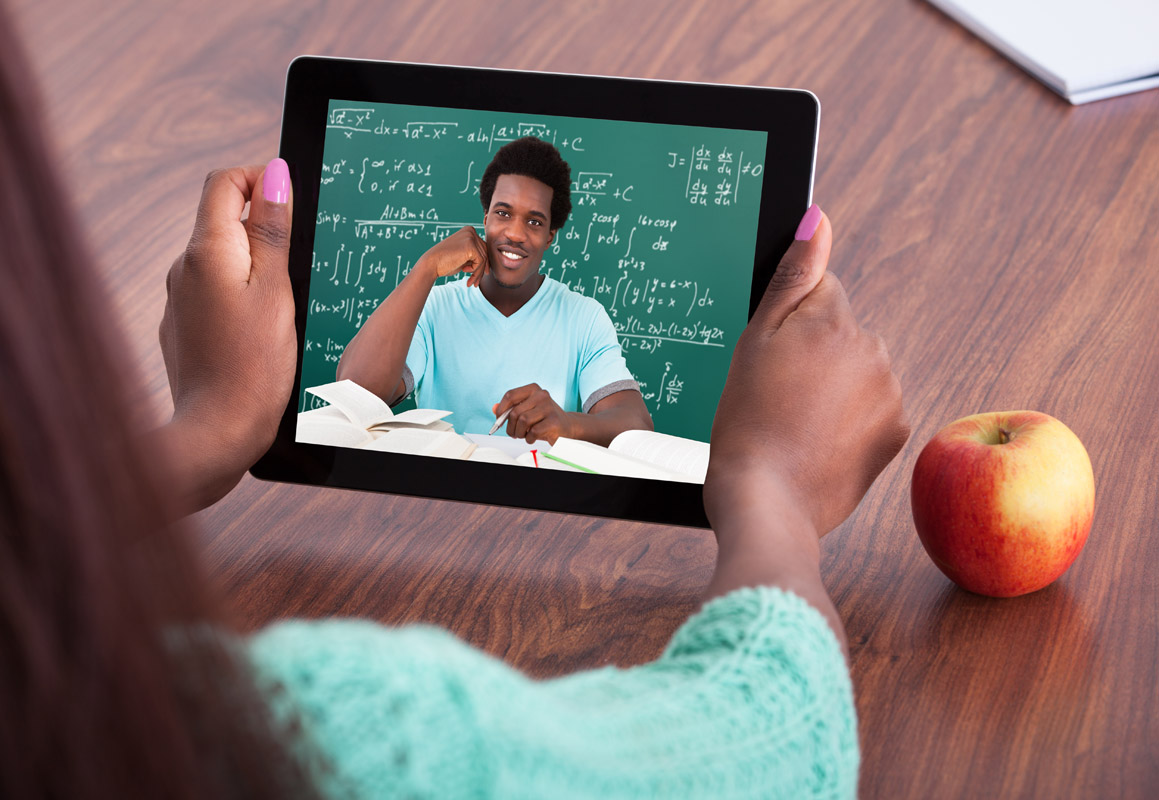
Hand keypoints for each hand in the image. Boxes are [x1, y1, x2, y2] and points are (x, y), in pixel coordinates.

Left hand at [158, 160, 295, 508]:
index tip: (293, 200)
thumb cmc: (255, 368)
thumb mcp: (277, 290)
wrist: (218, 432)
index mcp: (207, 251)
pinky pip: (213, 293)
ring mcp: (179, 299)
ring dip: (254, 266)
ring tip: (286, 305)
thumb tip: (275, 175)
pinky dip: (239, 296)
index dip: (261, 178)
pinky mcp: (183, 326)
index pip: (225, 182)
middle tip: (301, 262)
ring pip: (221, 260)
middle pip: (223, 220)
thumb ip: (272, 230)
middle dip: (263, 229)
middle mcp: (183, 269)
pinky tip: (261, 330)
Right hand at [417, 225, 489, 286]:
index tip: (478, 276)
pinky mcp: (471, 246)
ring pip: (484, 259)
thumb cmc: (445, 262)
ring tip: (470, 281)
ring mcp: (471, 237)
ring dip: (478, 273)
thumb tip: (490, 263)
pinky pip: (481, 261)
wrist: (431, 264)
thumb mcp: (464, 256)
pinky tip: (464, 271)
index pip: (483, 248)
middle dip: (481, 269)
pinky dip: (475, 271)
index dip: (482, 264)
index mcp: (469, 230)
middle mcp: (471, 231)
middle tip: (475, 282)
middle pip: (485, 253)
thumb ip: (475, 256)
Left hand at [494, 383, 571, 443]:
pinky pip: (533, 431)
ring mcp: (549, 407)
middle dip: (510, 427)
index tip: (499, 420)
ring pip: (522, 421)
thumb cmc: (543, 419)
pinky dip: (529, 438)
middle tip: (514, 433)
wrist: (567, 427)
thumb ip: (509, 409)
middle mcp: (542, 395)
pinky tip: (532, 438)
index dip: (501, 409)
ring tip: (524, 435)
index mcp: (533, 389)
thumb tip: (494, 408)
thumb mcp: (526, 411)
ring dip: (519, 433)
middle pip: (514, 412)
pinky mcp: (554, 421)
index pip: (510, 395)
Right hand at [705, 208, 908, 538]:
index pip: (818, 290)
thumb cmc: (746, 423)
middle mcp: (873, 349)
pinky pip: (873, 408)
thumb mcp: (753, 342)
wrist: (766, 503)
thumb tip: (818, 218)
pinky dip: (850, 421)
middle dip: (814, 354)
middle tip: (776, 397)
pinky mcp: (897, 432)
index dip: (787, 324)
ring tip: (795, 423)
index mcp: (834, 320)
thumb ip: (792, 276)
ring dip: (833, 387)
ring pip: (858, 370)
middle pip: (842, 331)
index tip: (770, 360)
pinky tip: (818, 441)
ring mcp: (890, 392)